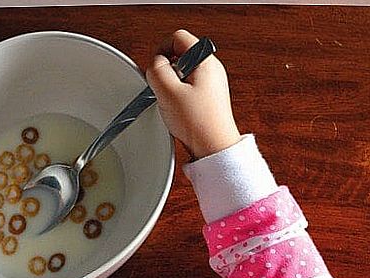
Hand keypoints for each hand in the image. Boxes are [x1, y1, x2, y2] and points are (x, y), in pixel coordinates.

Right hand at [145, 29, 241, 159]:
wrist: (214, 148)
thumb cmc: (199, 123)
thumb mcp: (168, 92)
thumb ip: (156, 70)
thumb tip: (154, 64)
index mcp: (205, 60)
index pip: (178, 37)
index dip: (161, 50)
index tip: (156, 69)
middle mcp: (211, 69)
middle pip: (179, 55)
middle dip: (166, 71)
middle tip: (164, 90)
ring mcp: (211, 83)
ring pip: (182, 73)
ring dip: (171, 86)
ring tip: (173, 103)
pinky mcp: (208, 97)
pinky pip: (188, 88)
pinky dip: (178, 96)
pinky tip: (179, 111)